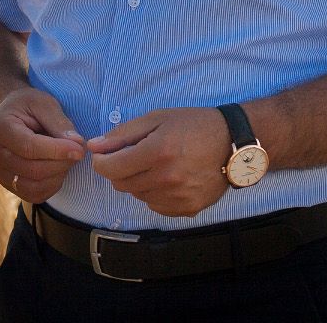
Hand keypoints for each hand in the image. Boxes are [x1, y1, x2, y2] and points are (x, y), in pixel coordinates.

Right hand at [0, 87, 85, 203]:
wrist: (11, 114)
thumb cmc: (28, 105)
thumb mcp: (44, 103)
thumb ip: (59, 123)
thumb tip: (77, 144)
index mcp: (0, 129)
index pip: (29, 147)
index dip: (57, 151)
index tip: (80, 149)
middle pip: (32, 170)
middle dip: (61, 163)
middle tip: (79, 152)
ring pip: (32, 186)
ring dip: (58, 176)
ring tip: (69, 160)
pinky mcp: (8, 184)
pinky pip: (32, 195)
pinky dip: (51, 186)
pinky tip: (59, 170)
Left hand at [87, 107, 230, 217]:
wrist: (233, 143)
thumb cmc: (194, 125)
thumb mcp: (157, 118)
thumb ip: (123, 133)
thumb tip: (94, 146)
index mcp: (157, 151)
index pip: (110, 168)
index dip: (101, 161)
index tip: (105, 155)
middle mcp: (166, 178)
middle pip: (121, 184)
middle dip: (120, 170)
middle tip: (136, 155)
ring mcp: (177, 197)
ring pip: (137, 196)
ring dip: (139, 182)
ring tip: (157, 165)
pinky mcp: (187, 209)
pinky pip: (155, 206)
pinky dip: (155, 194)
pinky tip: (169, 178)